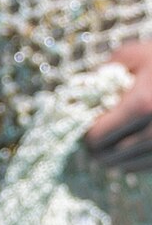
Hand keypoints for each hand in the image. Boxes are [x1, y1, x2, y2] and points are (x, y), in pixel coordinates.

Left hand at [86, 39, 151, 169]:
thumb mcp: (130, 57)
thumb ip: (102, 76)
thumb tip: (79, 98)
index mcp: (143, 104)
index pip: (99, 136)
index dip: (86, 133)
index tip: (84, 125)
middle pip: (112, 156)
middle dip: (97, 149)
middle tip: (92, 139)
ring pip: (130, 166)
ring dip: (115, 158)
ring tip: (108, 145)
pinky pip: (147, 167)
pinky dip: (134, 161)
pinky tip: (128, 148)